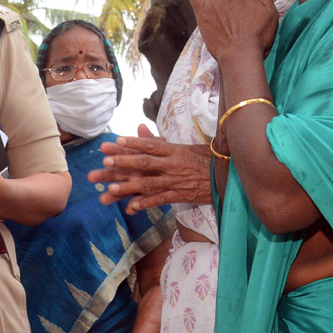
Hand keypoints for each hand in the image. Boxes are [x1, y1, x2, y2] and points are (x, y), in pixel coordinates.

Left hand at [87, 124, 211, 211]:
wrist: (227, 175)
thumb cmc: (205, 158)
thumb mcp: (184, 146)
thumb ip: (159, 140)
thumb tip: (140, 126)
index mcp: (174, 150)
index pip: (151, 145)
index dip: (133, 143)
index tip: (116, 141)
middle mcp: (173, 165)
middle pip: (145, 163)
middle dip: (124, 162)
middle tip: (105, 161)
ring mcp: (176, 181)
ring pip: (149, 183)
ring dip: (129, 186)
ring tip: (110, 188)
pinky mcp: (180, 195)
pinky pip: (160, 199)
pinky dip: (146, 203)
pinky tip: (131, 206)